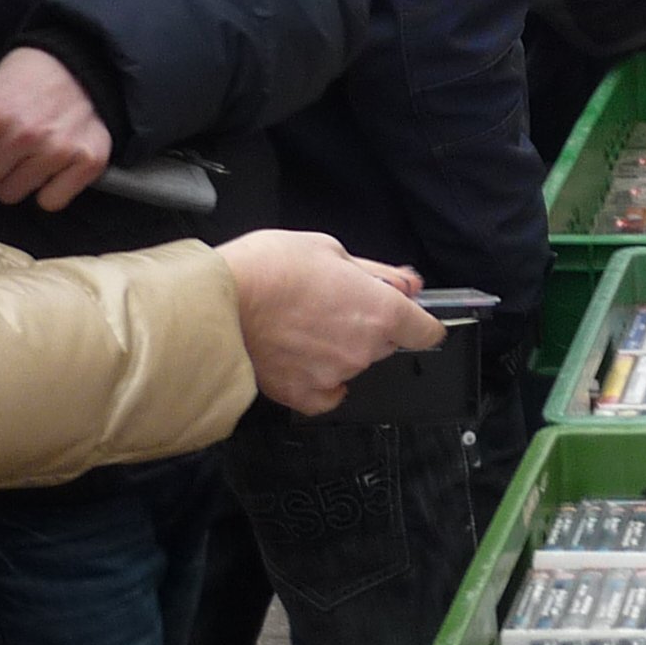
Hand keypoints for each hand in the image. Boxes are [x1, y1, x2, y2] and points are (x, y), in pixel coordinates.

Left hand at [0, 47, 111, 214]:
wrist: (77, 61)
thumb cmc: (22, 82)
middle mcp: (22, 135)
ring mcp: (56, 150)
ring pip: (12, 196)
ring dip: (15, 181)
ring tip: (28, 155)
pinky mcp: (87, 161)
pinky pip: (50, 201)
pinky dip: (48, 189)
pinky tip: (51, 166)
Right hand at [215, 229, 441, 414]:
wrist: (219, 301)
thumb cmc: (269, 267)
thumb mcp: (330, 249)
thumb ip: (377, 272)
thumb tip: (407, 285)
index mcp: (379, 310)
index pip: (426, 330)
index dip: (421, 320)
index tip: (411, 317)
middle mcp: (364, 348)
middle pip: (386, 344)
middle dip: (370, 326)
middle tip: (332, 303)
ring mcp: (336, 376)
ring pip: (353, 364)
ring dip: (339, 349)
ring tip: (302, 324)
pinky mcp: (304, 395)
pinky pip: (327, 395)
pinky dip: (320, 381)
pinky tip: (300, 358)